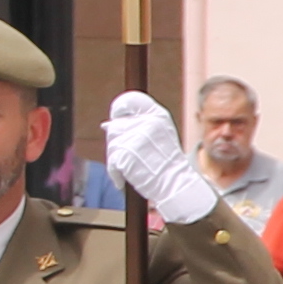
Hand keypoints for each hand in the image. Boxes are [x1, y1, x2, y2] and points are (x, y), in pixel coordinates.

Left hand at [103, 90, 215, 223]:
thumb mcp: (160, 134)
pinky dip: (116, 171)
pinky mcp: (125, 154)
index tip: (117, 115)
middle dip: (119, 140)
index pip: (131, 100)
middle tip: (135, 153)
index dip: (120, 106)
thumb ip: (138, 125)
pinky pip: (111, 161)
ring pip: (112, 144)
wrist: (176, 183)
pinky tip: (127, 175)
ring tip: (134, 164)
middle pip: (116, 125)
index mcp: (158, 115)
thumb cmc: (167, 161)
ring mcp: (135, 138)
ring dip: (117, 156)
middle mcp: (147, 123)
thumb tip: (106, 125)